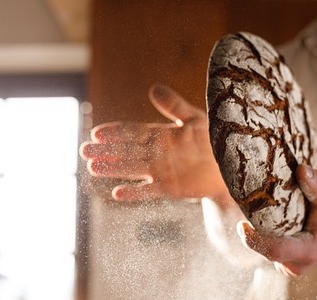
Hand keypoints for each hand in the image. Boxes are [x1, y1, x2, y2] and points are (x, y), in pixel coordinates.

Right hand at [79, 83, 229, 201]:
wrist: (232, 165)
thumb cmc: (215, 139)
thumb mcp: (195, 118)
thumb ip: (174, 105)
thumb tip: (153, 88)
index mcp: (161, 135)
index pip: (133, 132)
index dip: (115, 132)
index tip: (97, 132)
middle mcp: (157, 153)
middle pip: (126, 151)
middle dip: (106, 151)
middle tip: (84, 151)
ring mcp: (162, 171)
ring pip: (132, 169)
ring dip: (113, 169)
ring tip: (92, 167)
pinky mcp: (170, 188)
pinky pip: (149, 191)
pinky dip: (134, 193)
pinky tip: (117, 194)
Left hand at [237, 164, 316, 275]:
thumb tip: (301, 169)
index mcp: (309, 251)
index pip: (276, 251)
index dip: (255, 241)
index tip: (241, 225)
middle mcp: (296, 264)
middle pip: (265, 250)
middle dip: (252, 232)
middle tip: (246, 207)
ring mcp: (288, 267)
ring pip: (263, 250)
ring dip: (256, 233)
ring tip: (257, 212)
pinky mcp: (282, 263)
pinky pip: (264, 250)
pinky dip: (261, 235)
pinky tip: (265, 221)